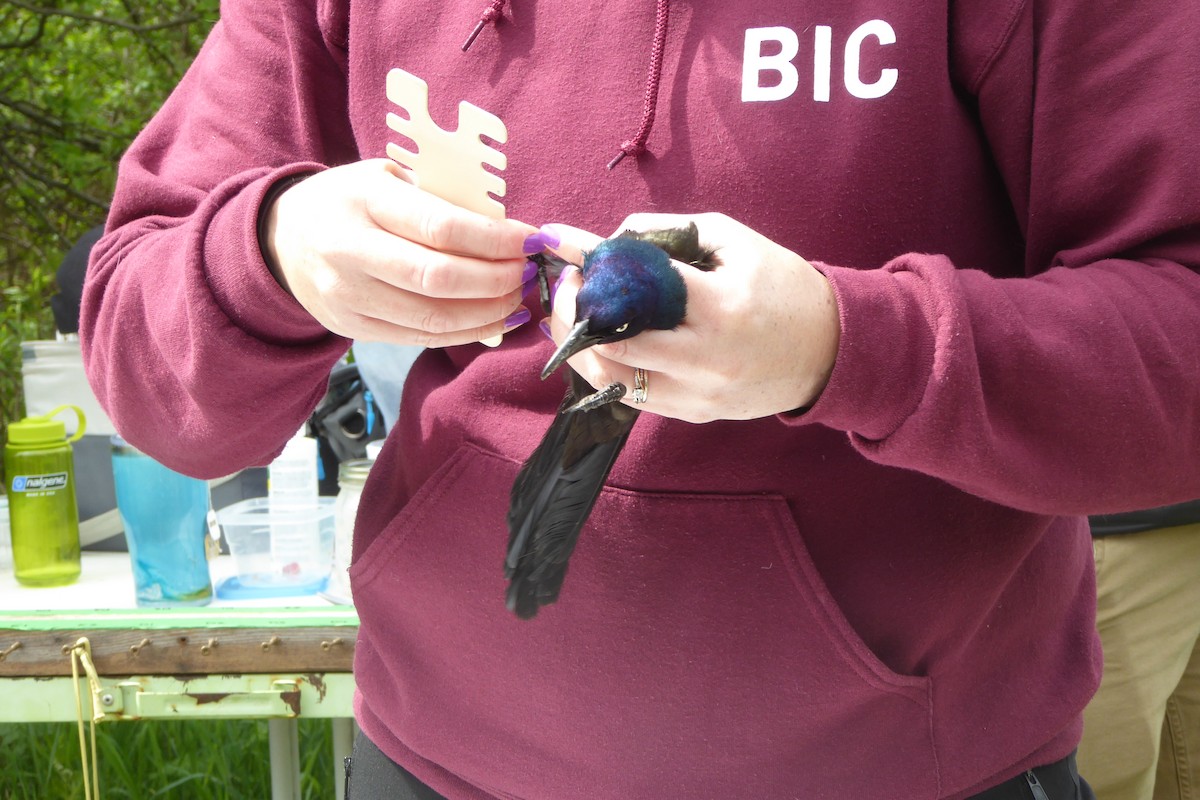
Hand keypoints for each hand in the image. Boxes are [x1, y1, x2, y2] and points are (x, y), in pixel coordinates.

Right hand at [263, 158, 536, 346]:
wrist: (282, 240)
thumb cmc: (352, 200)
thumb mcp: (387, 177)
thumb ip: (439, 196)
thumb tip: (505, 225)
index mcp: (363, 201)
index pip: (441, 226)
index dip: (495, 239)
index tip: (530, 240)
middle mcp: (349, 251)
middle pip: (439, 278)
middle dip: (497, 279)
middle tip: (527, 272)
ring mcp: (348, 296)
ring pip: (434, 317)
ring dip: (489, 312)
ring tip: (518, 298)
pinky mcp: (353, 329)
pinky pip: (422, 337)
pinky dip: (467, 332)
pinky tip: (495, 319)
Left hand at [543, 212, 839, 422]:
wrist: (830, 350)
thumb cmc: (782, 286)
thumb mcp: (734, 241)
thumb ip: (670, 230)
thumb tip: (612, 239)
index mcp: (720, 308)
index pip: (636, 288)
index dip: (592, 269)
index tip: (567, 252)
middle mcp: (705, 359)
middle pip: (611, 345)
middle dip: (575, 313)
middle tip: (567, 287)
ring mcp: (698, 395)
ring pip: (612, 380)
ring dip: (580, 348)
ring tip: (573, 317)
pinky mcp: (694, 415)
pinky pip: (633, 396)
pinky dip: (607, 369)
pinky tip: (598, 344)